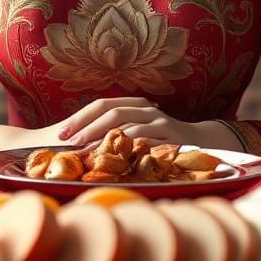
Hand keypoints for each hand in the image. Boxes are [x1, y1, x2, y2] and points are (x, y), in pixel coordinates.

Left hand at [52, 96, 199, 148]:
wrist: (199, 140)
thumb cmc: (161, 139)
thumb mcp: (138, 130)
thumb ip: (117, 132)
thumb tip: (82, 145)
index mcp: (133, 104)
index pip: (101, 104)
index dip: (80, 117)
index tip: (60, 133)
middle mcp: (143, 107)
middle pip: (109, 110)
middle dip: (86, 126)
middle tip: (69, 142)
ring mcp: (156, 119)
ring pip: (124, 123)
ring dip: (102, 137)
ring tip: (85, 150)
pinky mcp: (168, 133)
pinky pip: (142, 138)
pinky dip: (125, 147)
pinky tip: (113, 157)